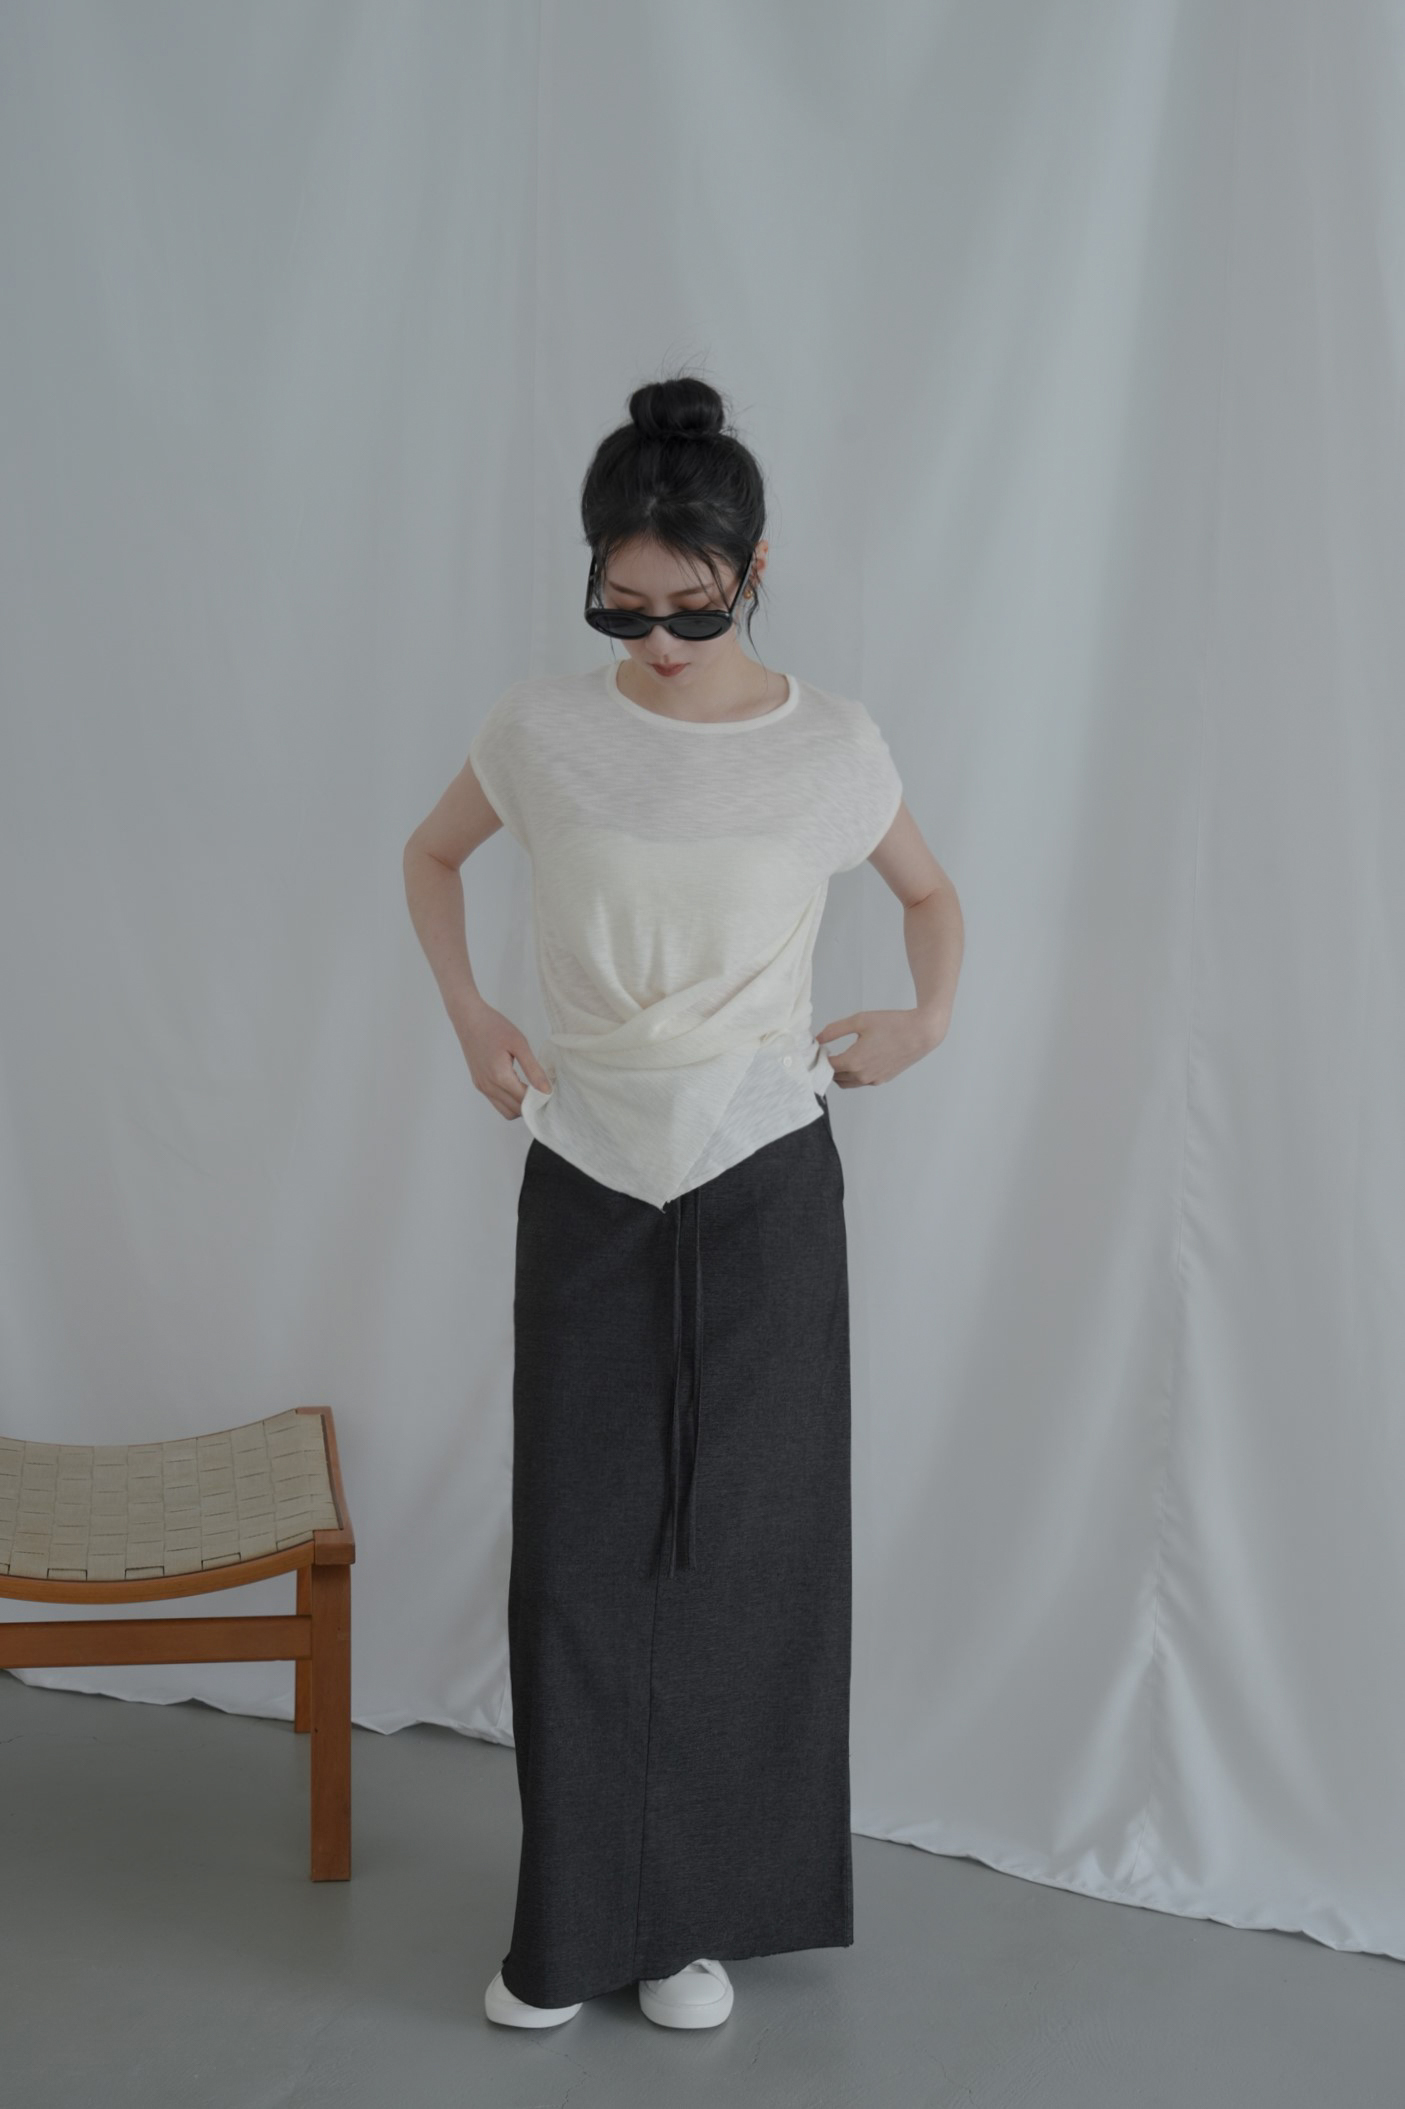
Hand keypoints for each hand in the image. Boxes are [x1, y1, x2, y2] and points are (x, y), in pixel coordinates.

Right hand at [455, 998, 552, 1120]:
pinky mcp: (478, 1083)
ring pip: (505, 1111)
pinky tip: (518, 1085)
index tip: (550, 1092)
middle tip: (543, 1092)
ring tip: (531, 1090)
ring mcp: (481, 1086)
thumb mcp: (520, 1044)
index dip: (540, 1100)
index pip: (525, 1102)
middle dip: (530, 1106)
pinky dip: (509, 1100)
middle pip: (515, 1111)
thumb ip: (534, 1069)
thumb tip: (546, 1090)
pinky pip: (496, 1102)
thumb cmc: (494, 1027)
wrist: (469, 1018)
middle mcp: (488, 1086)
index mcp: (500, 1077)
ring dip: (519, 1106)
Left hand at [814, 1006, 945, 1087]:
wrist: (921, 1033)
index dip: (819, 1057)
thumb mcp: (859, 1020)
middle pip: (834, 1077)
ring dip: (840, 1073)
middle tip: (827, 1052)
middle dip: (828, 1066)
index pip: (826, 1066)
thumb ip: (834, 1030)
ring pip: (846, 1083)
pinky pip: (861, 1082)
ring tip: (840, 1056)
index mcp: (853, 1061)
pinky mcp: (882, 1080)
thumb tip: (817, 1038)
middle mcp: (862, 1075)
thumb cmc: (892, 1024)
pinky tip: (857, 1059)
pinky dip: (853, 1075)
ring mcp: (873, 1080)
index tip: (818, 1048)